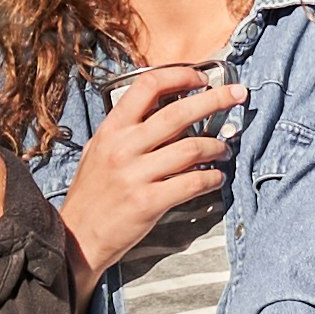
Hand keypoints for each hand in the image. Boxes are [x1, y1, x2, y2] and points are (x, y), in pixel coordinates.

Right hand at [64, 54, 243, 285]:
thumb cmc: (91, 194)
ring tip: (225, 149)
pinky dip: (212, 178)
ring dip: (218, 146)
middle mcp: (124, 147)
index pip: (148, 86)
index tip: (202, 78)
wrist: (76, 238)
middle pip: (179, 112)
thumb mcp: (98, 151)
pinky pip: (193, 182)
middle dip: (216, 99)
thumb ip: (126, 129)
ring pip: (192, 148)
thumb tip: (163, 108)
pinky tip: (216, 177)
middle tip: (238, 94)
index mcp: (112, 129)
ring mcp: (136, 175)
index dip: (180, 76)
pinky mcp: (149, 202)